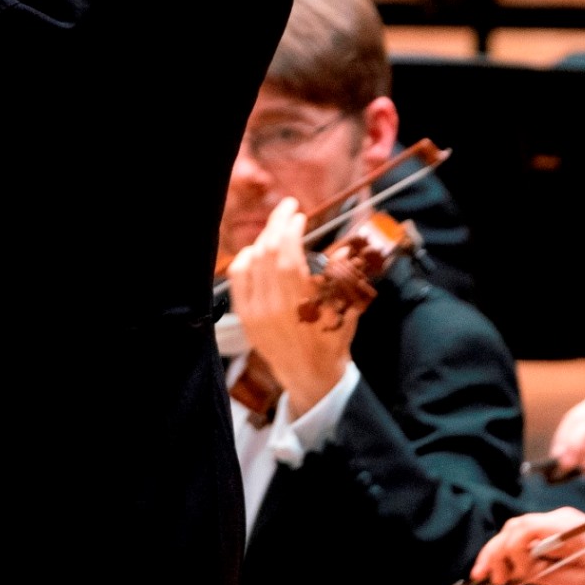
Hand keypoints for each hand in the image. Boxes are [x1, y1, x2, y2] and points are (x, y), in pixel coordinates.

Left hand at [228, 197, 357, 418]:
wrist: (311, 376)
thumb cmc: (333, 339)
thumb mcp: (347, 308)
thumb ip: (344, 277)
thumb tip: (344, 249)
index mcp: (300, 303)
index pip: (287, 253)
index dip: (290, 228)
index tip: (298, 214)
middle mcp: (273, 306)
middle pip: (267, 251)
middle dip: (276, 223)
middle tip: (287, 208)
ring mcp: (255, 312)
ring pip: (251, 261)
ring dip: (264, 238)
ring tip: (277, 229)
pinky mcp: (245, 317)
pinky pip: (237, 278)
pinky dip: (246, 258)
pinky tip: (257, 251)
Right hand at [468, 508, 584, 584]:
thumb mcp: (584, 583)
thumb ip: (550, 577)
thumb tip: (521, 576)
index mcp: (566, 528)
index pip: (525, 529)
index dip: (513, 552)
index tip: (518, 575)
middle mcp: (558, 519)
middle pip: (514, 527)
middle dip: (495, 551)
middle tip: (484, 576)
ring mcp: (556, 523)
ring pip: (516, 530)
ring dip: (500, 551)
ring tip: (492, 576)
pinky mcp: (556, 531)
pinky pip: (528, 536)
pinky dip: (513, 551)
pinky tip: (507, 569)